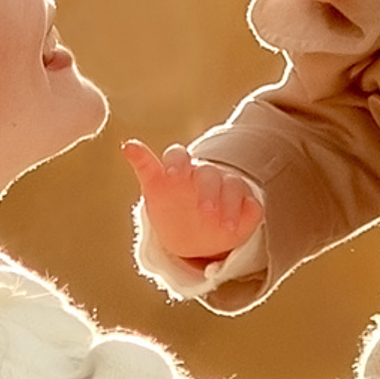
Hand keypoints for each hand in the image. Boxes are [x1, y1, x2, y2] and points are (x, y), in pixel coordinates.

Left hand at [123, 140, 263, 264]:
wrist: (191, 234)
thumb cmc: (171, 205)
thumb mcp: (155, 190)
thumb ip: (144, 166)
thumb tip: (127, 144)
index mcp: (182, 168)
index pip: (180, 157)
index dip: (178, 164)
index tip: (172, 175)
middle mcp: (207, 175)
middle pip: (209, 174)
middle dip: (208, 191)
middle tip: (205, 211)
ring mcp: (229, 189)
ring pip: (233, 188)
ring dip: (230, 205)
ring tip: (225, 227)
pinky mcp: (247, 206)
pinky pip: (252, 206)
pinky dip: (250, 212)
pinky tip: (245, 221)